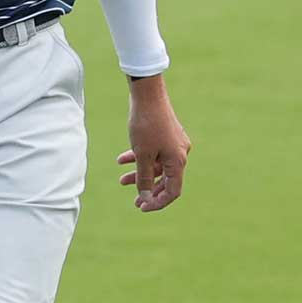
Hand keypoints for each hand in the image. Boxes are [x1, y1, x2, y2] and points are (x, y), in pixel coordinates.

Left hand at [117, 74, 189, 211]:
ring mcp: (173, 144)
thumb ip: (144, 177)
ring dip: (140, 173)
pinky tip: (121, 160)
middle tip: (134, 202)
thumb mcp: (142, 154)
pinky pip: (153, 152)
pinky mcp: (165, 135)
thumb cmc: (145, 125)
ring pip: (157, 165)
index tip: (142, 208)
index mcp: (178, 161)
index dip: (158, 202)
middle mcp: (180, 154)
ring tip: (121, 180)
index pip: (173, 191)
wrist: (147, 95)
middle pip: (165, 180)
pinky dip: (139, 157)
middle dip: (148, 190)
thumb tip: (145, 196)